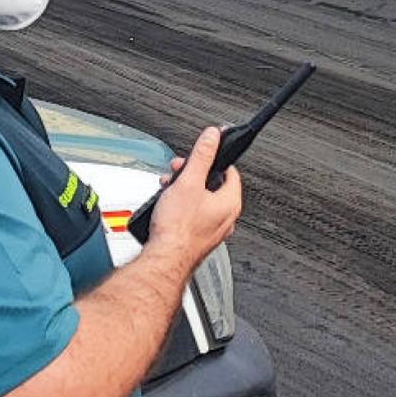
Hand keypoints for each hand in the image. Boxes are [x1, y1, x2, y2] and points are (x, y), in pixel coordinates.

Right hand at [146, 127, 241, 270]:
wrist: (164, 259)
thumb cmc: (178, 229)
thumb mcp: (189, 181)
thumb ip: (202, 155)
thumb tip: (212, 136)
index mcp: (230, 202)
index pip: (230, 171)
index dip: (214, 158)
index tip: (204, 151)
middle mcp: (226, 218)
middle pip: (214, 185)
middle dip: (194, 175)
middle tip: (179, 172)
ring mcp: (212, 230)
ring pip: (202, 201)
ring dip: (185, 190)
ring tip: (169, 189)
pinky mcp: (198, 239)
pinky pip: (194, 216)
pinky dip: (182, 207)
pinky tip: (168, 208)